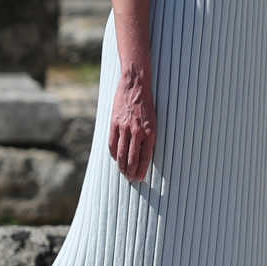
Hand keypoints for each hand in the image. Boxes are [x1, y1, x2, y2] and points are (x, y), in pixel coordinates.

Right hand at [109, 62, 157, 179]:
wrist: (135, 86)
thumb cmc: (147, 104)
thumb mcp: (154, 120)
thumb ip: (149, 135)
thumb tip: (146, 152)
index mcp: (150, 131)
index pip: (146, 156)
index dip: (142, 169)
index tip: (140, 178)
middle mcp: (137, 132)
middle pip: (132, 158)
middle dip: (132, 171)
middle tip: (131, 179)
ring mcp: (124, 128)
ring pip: (121, 153)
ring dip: (122, 166)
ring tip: (123, 173)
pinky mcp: (114, 123)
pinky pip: (112, 143)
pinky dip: (113, 153)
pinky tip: (115, 158)